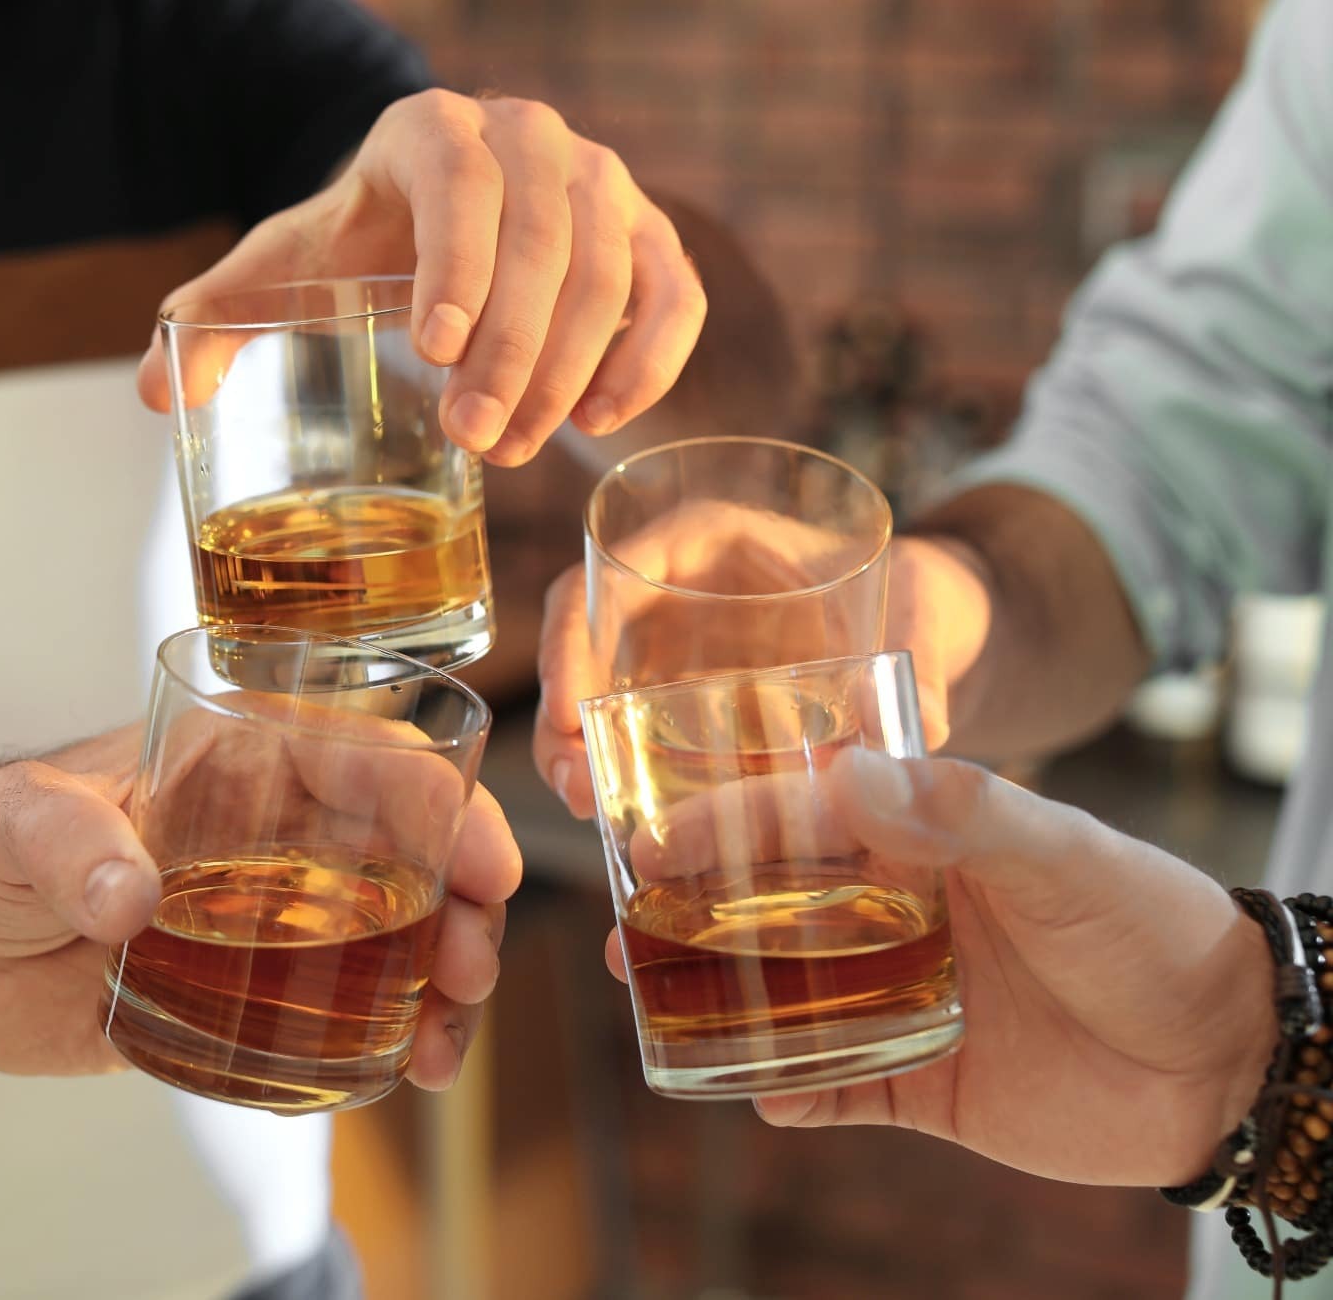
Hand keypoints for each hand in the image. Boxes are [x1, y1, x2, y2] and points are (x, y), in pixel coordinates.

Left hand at [0, 718, 519, 1088]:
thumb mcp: (9, 820)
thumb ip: (65, 841)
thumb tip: (129, 893)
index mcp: (235, 757)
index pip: (363, 758)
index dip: (438, 804)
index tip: (478, 863)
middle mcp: (276, 831)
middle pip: (411, 851)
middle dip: (465, 906)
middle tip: (467, 971)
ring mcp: (274, 913)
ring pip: (399, 933)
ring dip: (444, 984)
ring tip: (440, 1047)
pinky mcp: (255, 988)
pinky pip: (348, 1004)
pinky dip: (394, 1033)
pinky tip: (404, 1069)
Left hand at [136, 89, 706, 466]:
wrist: (431, 221)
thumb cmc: (352, 249)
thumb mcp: (277, 272)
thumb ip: (210, 321)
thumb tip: (158, 393)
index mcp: (433, 131)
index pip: (460, 182)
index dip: (458, 261)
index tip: (435, 350)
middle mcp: (531, 138)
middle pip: (544, 235)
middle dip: (514, 347)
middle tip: (476, 437)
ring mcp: (602, 183)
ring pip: (611, 269)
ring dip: (570, 366)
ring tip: (519, 446)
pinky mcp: (651, 236)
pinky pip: (674, 294)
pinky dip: (650, 358)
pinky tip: (602, 421)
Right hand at [534, 521, 991, 818]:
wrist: (930, 625)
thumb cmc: (918, 592)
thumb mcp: (923, 613)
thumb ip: (925, 662)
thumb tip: (927, 729)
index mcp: (714, 541)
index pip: (616, 569)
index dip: (576, 633)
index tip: (569, 702)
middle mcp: (677, 589)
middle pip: (583, 636)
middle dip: (561, 710)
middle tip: (576, 784)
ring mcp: (675, 646)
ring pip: (593, 687)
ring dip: (574, 747)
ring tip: (590, 810)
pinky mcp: (686, 699)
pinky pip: (631, 728)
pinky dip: (616, 769)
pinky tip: (624, 823)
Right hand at [612, 752, 1275, 1187]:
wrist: (1237, 1063)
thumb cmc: (1157, 928)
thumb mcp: (1066, 854)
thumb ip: (963, 813)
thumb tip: (845, 772)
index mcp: (924, 843)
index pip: (801, 821)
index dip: (721, 825)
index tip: (652, 835)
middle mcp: (900, 915)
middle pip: (770, 910)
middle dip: (691, 916)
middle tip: (625, 929)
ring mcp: (906, 999)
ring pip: (783, 997)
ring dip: (715, 998)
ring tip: (648, 996)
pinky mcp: (923, 1083)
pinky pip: (834, 1088)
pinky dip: (787, 1091)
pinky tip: (752, 1090)